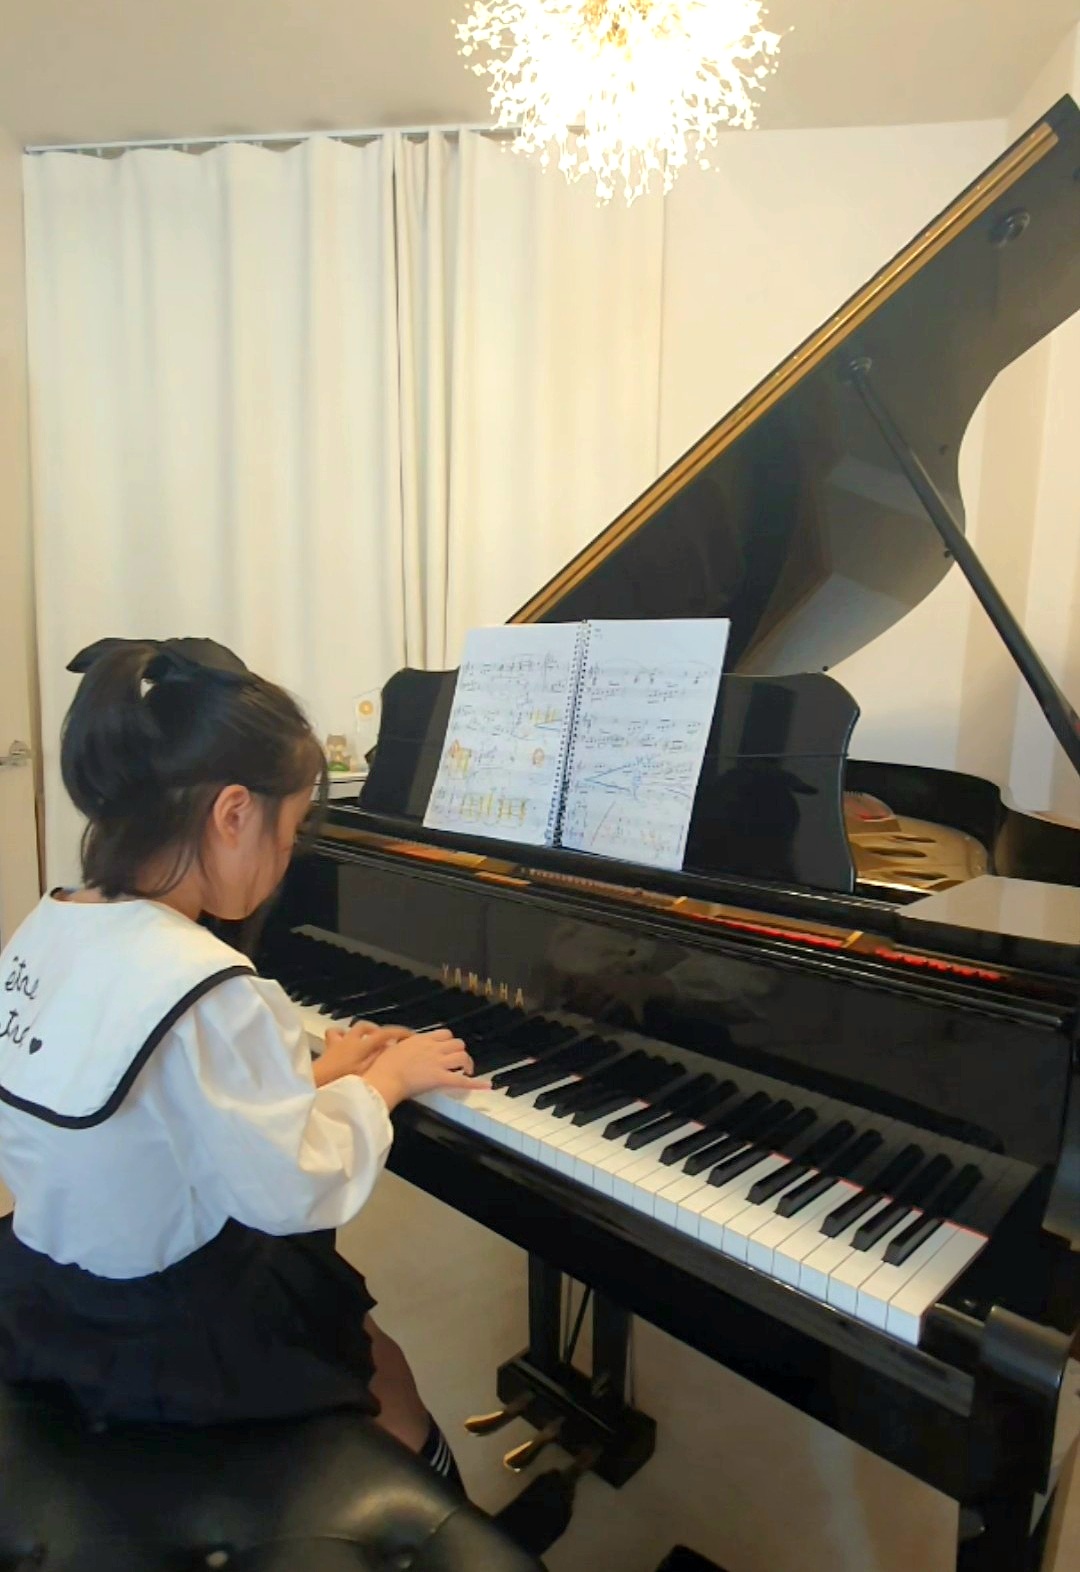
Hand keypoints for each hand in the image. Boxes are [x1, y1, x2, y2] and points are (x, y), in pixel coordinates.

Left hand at [313, 1020, 411, 1087]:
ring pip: (350, 1029)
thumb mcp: (366, 1071)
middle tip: (385, 1041)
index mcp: (363, 1044)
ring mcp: (338, 1041)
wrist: (317, 1081)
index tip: (411, 1036)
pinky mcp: (328, 1048)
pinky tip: (344, 1045)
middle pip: (366, 1027)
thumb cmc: (343, 1079)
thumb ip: (378, 1058)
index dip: (399, 1033)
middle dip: (377, 1030)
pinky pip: (335, 1036)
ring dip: (359, 1032)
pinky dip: (341, 1037)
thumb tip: (389, 1048)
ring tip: (365, 1041)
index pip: (385, 1033)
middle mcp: (351, 1039)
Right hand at [361, 1029, 489, 1110]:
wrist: (384, 1078)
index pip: (444, 1034)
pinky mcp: (440, 1078)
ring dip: (466, 1063)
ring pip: (462, 1056)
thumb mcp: (391, 1047)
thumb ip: (401, 1045)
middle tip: (458, 1063)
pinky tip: (486, 1086)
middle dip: (459, 1052)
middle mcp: (433, 1048)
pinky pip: (462, 1080)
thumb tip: (399, 1044)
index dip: (449, 1042)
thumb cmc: (382, 1065)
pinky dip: (476, 1083)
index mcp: (421, 1039)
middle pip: (457, 1043)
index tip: (447, 1050)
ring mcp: (438, 1062)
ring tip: (465, 1072)